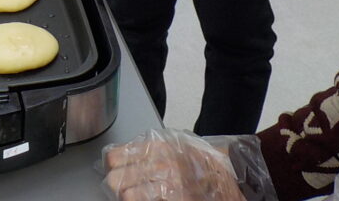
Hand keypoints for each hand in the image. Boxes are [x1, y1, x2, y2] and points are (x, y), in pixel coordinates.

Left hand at [100, 129, 246, 200]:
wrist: (228, 173)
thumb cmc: (198, 159)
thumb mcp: (170, 142)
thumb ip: (145, 149)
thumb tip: (117, 158)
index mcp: (154, 146)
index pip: (114, 158)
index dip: (110, 169)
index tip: (113, 173)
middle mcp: (158, 165)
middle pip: (116, 181)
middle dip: (116, 187)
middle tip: (123, 190)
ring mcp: (168, 186)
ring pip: (128, 197)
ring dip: (129, 198)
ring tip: (135, 197)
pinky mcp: (177, 200)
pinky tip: (151, 200)